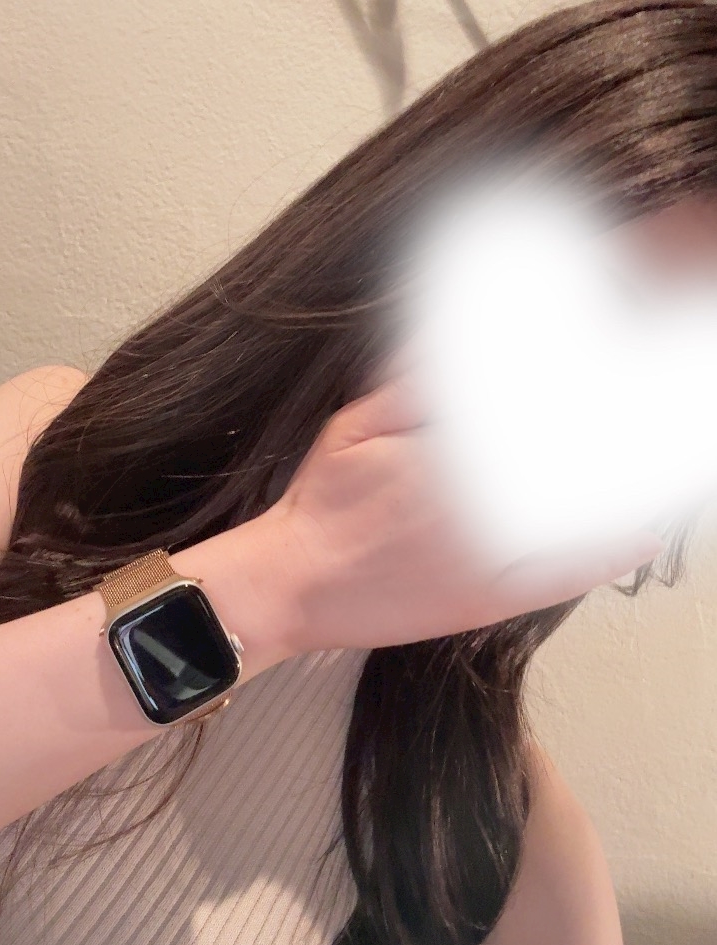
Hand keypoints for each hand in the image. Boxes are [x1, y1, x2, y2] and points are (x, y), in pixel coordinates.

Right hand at [260, 367, 664, 656]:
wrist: (294, 584)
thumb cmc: (321, 504)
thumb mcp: (355, 424)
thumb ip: (413, 384)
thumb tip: (457, 345)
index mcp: (444, 454)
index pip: (524, 415)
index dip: (574, 391)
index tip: (606, 373)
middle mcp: (473, 502)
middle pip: (558, 460)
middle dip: (601, 432)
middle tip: (648, 413)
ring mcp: (486, 555)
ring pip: (567, 515)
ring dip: (610, 487)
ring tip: (651, 463)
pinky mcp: (486, 599)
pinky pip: (558, 579)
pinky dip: (603, 558)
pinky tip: (637, 539)